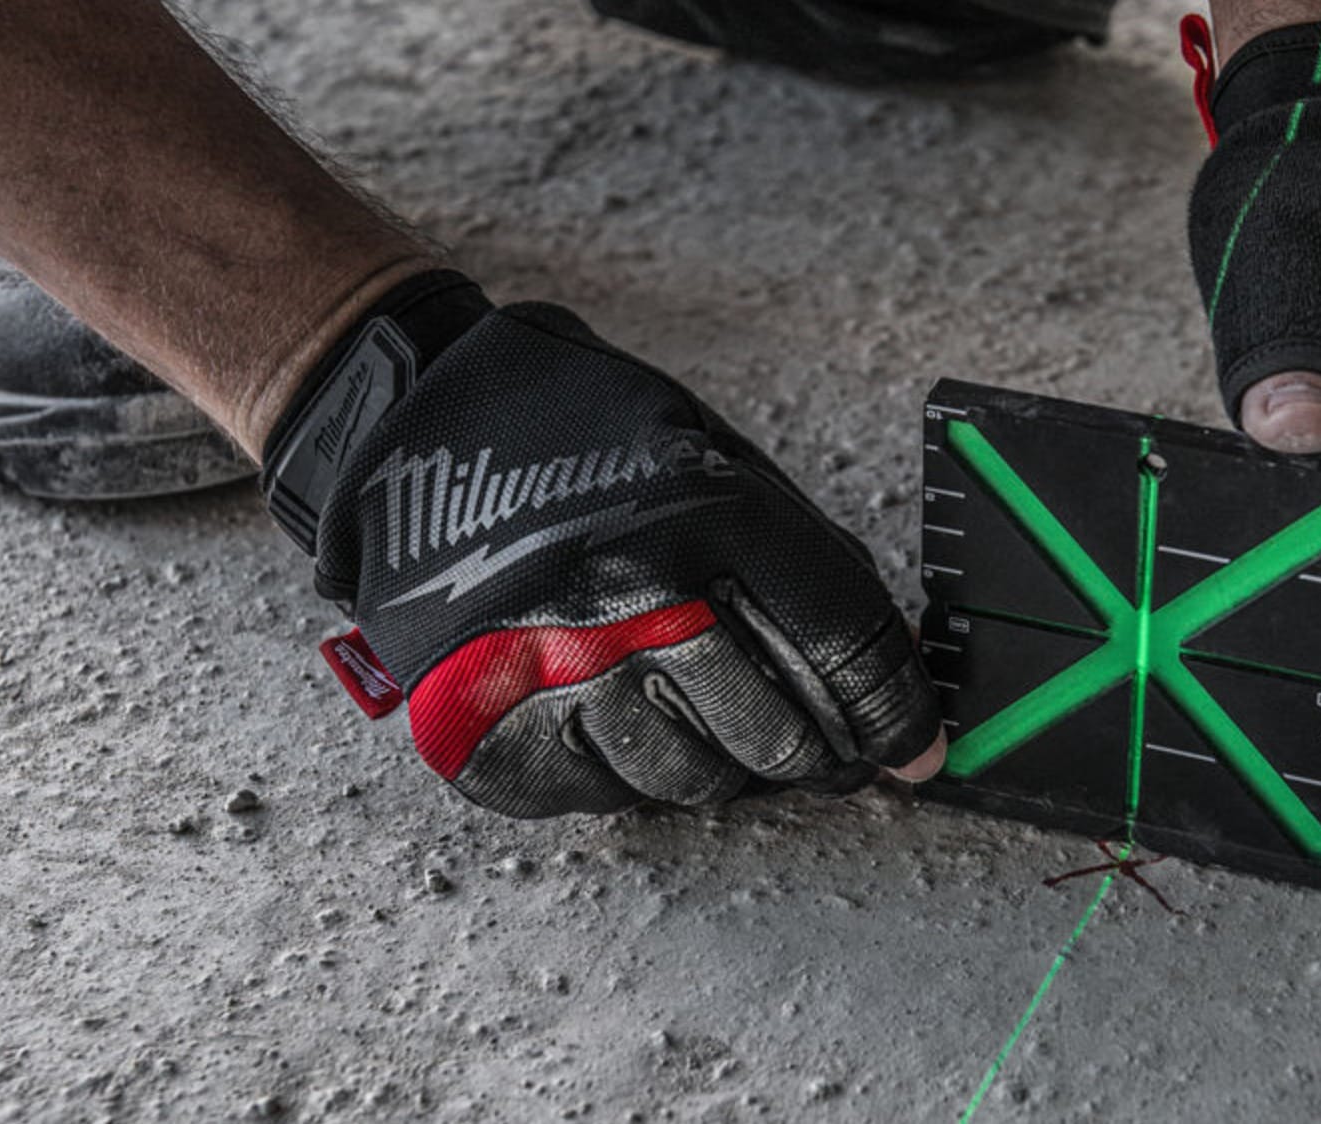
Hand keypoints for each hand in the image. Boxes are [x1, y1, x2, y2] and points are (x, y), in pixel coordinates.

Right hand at [263, 275, 944, 816]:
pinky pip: (603, 795)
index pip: (842, 644)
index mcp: (701, 513)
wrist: (402, 426)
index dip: (897, 712)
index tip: (918, 752)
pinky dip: (629, 772)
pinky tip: (619, 716)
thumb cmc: (568, 429)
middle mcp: (631, 601)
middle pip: (776, 735)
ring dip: (722, 767)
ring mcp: (551, 673)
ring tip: (704, 718)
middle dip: (816, 753)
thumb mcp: (705, 448)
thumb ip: (793, 553)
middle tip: (823, 752)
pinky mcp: (486, 728)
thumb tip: (879, 658)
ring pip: (693, 782)